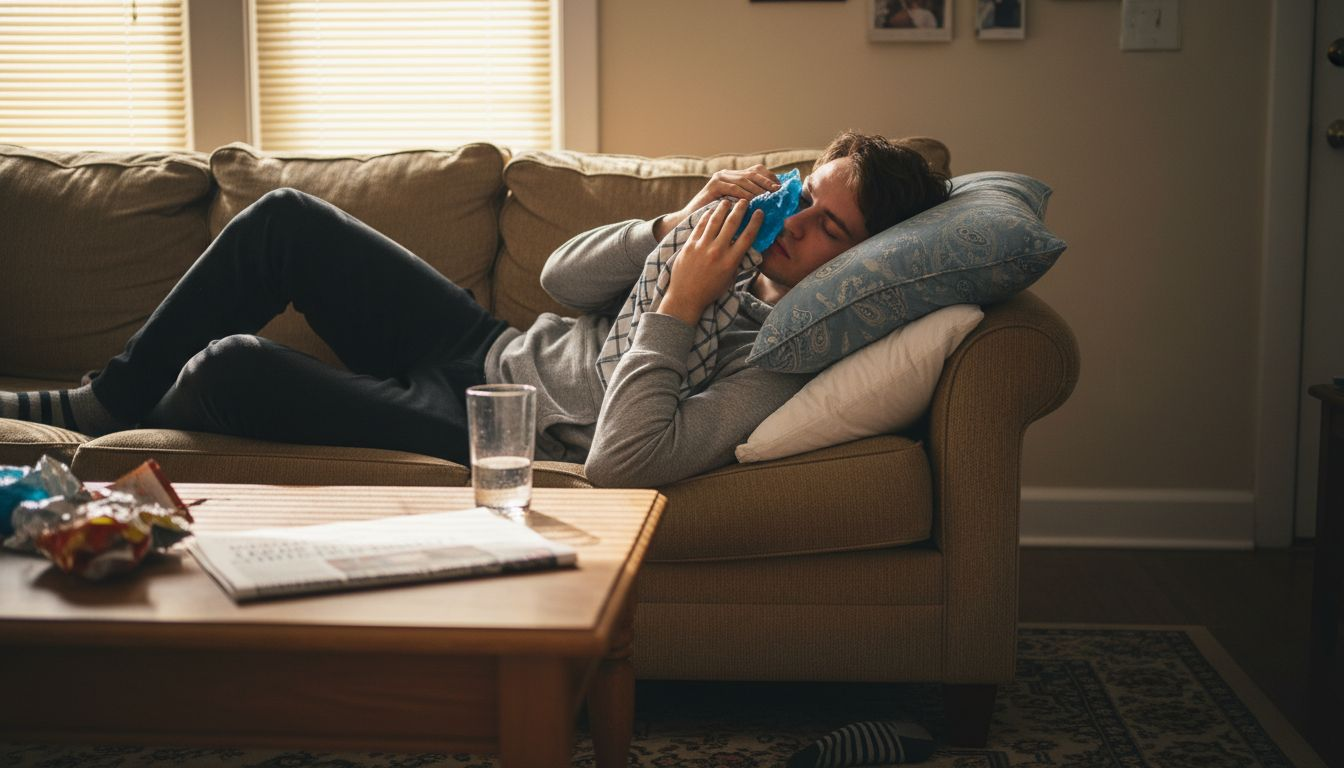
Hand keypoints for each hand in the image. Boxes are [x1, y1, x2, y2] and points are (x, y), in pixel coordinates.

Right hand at [653, 165, 779, 240]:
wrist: (689, 223)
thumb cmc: (714, 220)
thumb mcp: (735, 210)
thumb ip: (748, 204)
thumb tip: (771, 206)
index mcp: (734, 178)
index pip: (757, 172)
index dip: (771, 179)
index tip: (782, 189)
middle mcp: (727, 174)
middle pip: (753, 173)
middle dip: (768, 182)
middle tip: (779, 191)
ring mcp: (720, 178)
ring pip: (745, 179)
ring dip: (758, 188)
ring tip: (769, 196)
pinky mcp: (713, 185)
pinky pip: (733, 187)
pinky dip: (744, 194)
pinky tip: (753, 201)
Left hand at [659, 200, 762, 326]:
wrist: (685, 297)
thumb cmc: (710, 290)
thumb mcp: (729, 278)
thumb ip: (737, 261)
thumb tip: (745, 246)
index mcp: (730, 262)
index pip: (747, 236)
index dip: (755, 222)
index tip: (760, 212)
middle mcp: (717, 251)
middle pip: (732, 223)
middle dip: (740, 209)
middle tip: (745, 201)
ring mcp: (702, 247)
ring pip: (715, 220)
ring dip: (723, 208)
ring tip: (728, 201)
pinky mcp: (689, 245)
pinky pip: (700, 226)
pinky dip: (707, 216)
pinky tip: (711, 210)